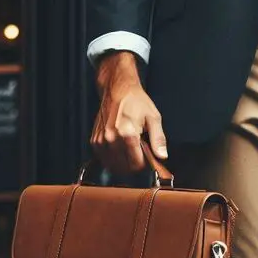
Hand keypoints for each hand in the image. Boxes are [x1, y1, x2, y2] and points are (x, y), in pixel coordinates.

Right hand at [91, 51, 166, 173]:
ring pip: (113, 166)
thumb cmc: (136, 102)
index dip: (145, 163)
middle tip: (139, 152)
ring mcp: (101, 141)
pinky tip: (120, 149)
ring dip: (123, 164)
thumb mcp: (154, 118)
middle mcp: (111, 139)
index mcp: (127, 134)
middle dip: (134, 164)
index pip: (137, 164)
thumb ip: (158, 139)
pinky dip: (113, 159)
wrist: (117, 90)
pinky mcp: (95, 141)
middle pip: (125, 168)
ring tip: (129, 149)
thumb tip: (162, 156)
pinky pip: (104, 160)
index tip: (147, 156)